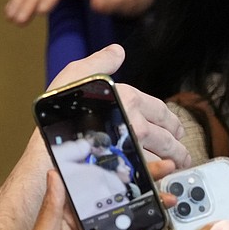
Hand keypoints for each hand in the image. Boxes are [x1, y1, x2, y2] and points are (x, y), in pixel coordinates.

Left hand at [22, 167, 178, 229]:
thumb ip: (51, 209)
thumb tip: (55, 175)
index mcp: (71, 214)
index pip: (95, 186)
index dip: (115, 170)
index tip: (134, 158)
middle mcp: (91, 225)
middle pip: (120, 199)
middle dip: (145, 184)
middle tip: (166, 170)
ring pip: (134, 220)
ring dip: (154, 211)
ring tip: (169, 204)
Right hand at [44, 44, 189, 166]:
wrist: (46, 148)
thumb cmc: (55, 112)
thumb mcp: (75, 77)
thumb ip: (100, 64)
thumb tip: (118, 51)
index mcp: (129, 98)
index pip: (161, 110)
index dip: (172, 121)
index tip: (177, 129)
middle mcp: (135, 121)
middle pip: (166, 137)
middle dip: (177, 146)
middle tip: (182, 153)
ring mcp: (134, 146)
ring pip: (161, 156)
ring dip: (171, 162)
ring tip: (175, 166)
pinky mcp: (129, 166)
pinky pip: (151, 172)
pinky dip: (159, 176)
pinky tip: (161, 178)